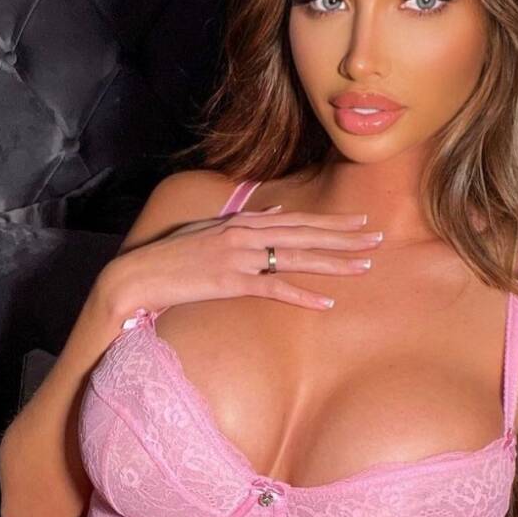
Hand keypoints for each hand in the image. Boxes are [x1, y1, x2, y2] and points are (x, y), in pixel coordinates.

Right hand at [106, 206, 382, 313]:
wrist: (139, 274)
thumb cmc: (172, 255)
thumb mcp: (209, 229)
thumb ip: (245, 221)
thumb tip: (275, 213)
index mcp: (243, 222)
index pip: (298, 220)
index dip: (332, 223)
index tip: (360, 223)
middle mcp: (246, 235)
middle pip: (306, 235)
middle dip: (345, 238)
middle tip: (378, 239)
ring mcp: (240, 258)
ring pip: (298, 258)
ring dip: (334, 263)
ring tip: (364, 266)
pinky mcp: (231, 282)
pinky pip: (274, 289)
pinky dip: (302, 296)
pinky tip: (326, 303)